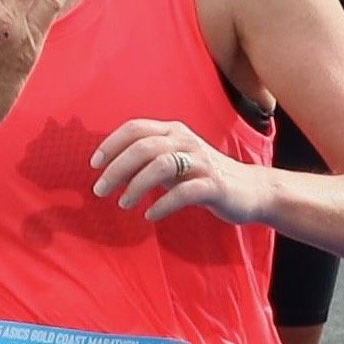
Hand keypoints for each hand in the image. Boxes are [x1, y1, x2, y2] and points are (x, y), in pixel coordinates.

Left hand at [89, 116, 268, 225]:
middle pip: (143, 147)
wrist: (249, 190)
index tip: (94, 165)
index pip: (135, 128)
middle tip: (100, 191)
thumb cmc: (202, 177)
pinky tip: (149, 215)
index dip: (111, 144)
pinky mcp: (214, 185)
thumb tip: (108, 170)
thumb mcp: (172, 163)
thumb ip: (145, 162)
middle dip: (116, 169)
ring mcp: (201, 162)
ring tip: (123, 204)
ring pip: (161, 166)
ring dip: (136, 186)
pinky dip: (162, 204)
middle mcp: (186, 141)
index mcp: (173, 132)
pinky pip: (184, 192)